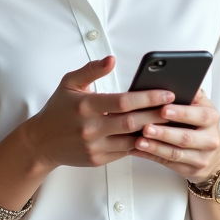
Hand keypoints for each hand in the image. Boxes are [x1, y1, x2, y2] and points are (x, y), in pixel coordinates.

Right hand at [21, 55, 174, 171]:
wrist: (41, 142)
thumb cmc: (58, 109)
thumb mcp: (69, 83)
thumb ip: (91, 70)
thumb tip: (111, 60)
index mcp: (86, 105)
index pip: (123, 101)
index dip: (148, 97)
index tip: (168, 93)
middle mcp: (91, 128)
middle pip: (132, 122)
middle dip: (158, 115)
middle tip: (178, 108)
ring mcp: (95, 146)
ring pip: (132, 140)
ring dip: (153, 132)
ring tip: (172, 123)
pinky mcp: (98, 160)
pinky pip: (125, 152)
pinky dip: (141, 144)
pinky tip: (155, 136)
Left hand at [131, 90, 219, 182]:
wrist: (217, 158)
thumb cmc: (203, 127)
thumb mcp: (202, 108)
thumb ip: (191, 94)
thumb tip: (175, 80)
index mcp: (212, 119)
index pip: (198, 115)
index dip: (180, 113)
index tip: (163, 109)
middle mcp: (209, 139)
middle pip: (185, 137)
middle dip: (164, 132)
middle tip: (146, 127)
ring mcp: (201, 157)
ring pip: (175, 153)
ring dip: (155, 147)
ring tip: (138, 140)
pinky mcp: (190, 170)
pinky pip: (168, 163)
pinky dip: (151, 156)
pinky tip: (138, 150)